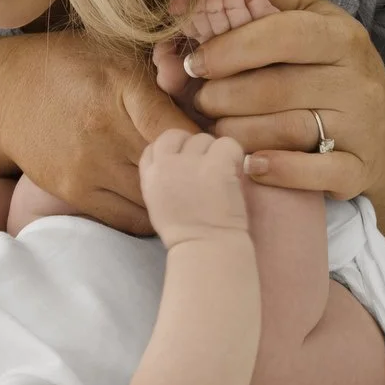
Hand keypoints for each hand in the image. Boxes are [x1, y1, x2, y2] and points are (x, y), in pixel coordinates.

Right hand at [0, 29, 202, 234]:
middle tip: (210, 172)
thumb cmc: (74, 66)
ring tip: (187, 187)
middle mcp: (105, 130)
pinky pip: (131, 218)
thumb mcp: (121, 54)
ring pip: (157, 198)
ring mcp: (88, 166)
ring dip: (177, 196)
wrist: (7, 94)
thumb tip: (216, 93)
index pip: (181, 130)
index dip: (208, 144)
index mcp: (123, 87)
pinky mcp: (75, 191)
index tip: (219, 148)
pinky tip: (159, 200)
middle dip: (197, 173)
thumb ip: (165, 73)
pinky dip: (152, 214)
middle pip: (174, 168)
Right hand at [139, 130, 249, 248]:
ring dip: (215, 154)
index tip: (186, 165)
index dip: (173, 151)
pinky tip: (234, 174)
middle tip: (206, 169)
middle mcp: (166, 164)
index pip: (156, 145)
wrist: (205, 248)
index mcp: (150, 175)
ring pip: (205, 139)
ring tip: (221, 177)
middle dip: (193, 148)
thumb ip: (162, 178)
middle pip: (179, 136)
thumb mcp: (159, 204)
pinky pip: (227, 144)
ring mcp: (190, 163)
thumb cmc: (187, 234)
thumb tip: (178, 161)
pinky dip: (234, 156)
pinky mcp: (215, 164)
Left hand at [182, 0, 384, 198]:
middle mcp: (356, 81)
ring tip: (215, 129)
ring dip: (238, 132)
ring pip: (288, 131)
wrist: (384, 126)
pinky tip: (251, 165)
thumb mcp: (308, 21)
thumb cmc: (328, 66)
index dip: (231, 48)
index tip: (195, 61)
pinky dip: (279, 171)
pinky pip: (317, 174)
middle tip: (199, 100)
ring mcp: (361, 127)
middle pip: (277, 87)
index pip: (283, 35)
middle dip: (224, 96)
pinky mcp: (360, 170)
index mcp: (341, 37)